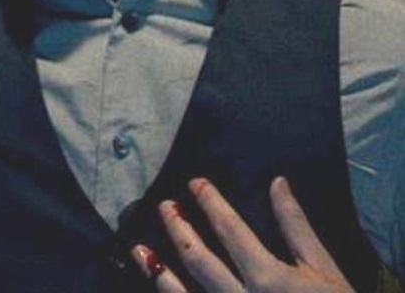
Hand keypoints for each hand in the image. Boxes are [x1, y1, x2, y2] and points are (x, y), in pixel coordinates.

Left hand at [132, 177, 354, 292]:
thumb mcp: (325, 269)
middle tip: (164, 206)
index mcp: (268, 278)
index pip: (230, 230)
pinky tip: (157, 288)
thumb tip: (277, 182)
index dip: (209, 202)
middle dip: (177, 229)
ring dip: (158, 272)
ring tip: (137, 250)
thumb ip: (297, 226)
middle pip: (199, 259)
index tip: (194, 183)